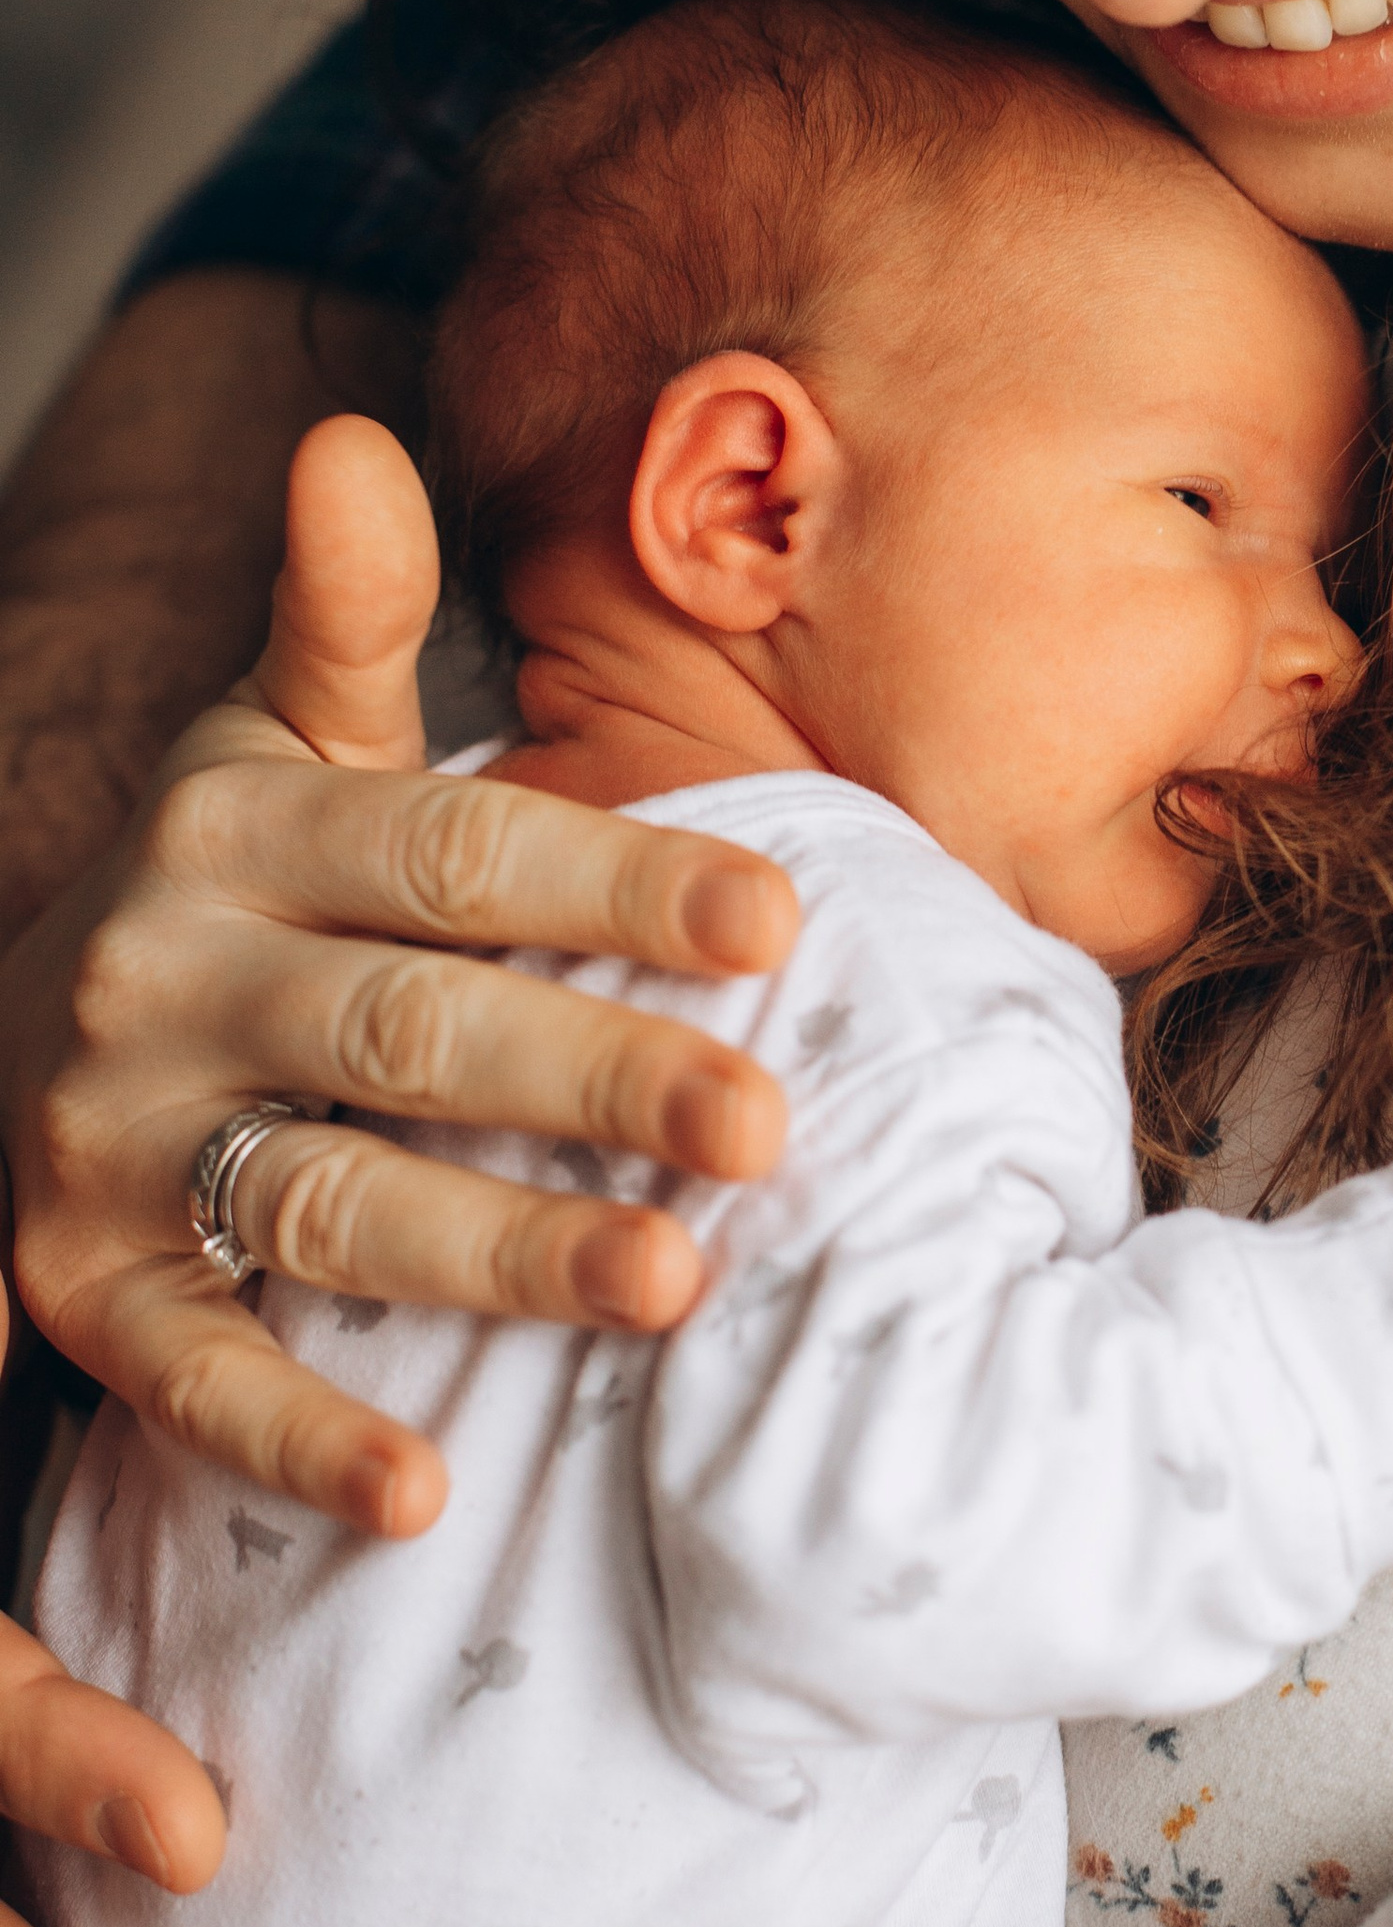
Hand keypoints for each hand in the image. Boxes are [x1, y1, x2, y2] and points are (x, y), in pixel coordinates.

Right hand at [0, 420, 800, 1537]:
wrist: (7, 1027)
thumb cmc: (229, 882)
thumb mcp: (272, 738)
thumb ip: (340, 612)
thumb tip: (349, 436)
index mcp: (241, 826)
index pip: (455, 853)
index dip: (614, 883)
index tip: (781, 918)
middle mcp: (164, 975)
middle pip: (412, 1028)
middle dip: (595, 1078)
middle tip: (765, 1126)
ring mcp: (111, 1138)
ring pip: (325, 1197)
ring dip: (498, 1252)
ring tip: (672, 1284)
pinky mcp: (79, 1284)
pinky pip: (192, 1371)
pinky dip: (298, 1431)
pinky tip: (426, 1490)